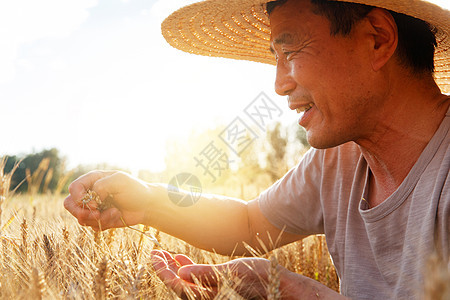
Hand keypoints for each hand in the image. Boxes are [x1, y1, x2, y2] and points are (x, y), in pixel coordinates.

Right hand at [64, 170, 155, 229]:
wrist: (147, 205)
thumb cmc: (135, 189)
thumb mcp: (120, 180)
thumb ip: (102, 185)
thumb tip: (91, 198)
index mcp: (93, 180)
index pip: (74, 188)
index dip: (79, 198)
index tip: (94, 204)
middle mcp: (90, 193)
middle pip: (70, 204)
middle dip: (81, 212)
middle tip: (96, 215)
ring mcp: (94, 207)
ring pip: (81, 218)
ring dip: (98, 218)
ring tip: (115, 213)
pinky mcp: (100, 219)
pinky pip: (93, 226)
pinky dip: (105, 223)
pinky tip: (117, 216)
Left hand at [151, 250, 346, 299]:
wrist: (280, 285)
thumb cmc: (260, 278)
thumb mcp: (233, 272)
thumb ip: (206, 274)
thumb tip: (181, 273)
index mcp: (209, 297)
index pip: (179, 285)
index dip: (164, 271)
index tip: (154, 256)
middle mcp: (209, 297)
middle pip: (180, 284)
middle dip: (166, 269)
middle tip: (155, 253)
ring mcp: (214, 292)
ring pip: (188, 282)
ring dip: (176, 268)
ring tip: (166, 254)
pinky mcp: (220, 287)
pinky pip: (198, 280)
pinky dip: (189, 269)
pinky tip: (183, 260)